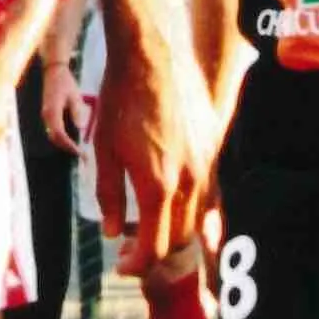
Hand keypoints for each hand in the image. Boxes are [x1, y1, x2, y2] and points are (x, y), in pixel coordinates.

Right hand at [41, 60, 86, 153]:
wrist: (53, 71)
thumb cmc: (64, 81)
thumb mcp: (74, 95)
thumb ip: (77, 111)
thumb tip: (80, 127)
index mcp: (52, 111)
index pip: (59, 134)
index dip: (69, 145)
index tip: (80, 152)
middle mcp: (46, 116)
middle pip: (55, 138)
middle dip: (68, 148)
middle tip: (82, 156)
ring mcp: (46, 116)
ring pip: (53, 135)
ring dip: (65, 144)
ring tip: (79, 151)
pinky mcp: (48, 115)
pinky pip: (54, 130)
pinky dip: (62, 138)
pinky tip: (73, 140)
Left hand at [93, 23, 210, 277]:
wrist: (153, 54)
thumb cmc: (121, 98)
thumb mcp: (104, 149)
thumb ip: (109, 195)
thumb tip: (111, 231)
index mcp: (158, 185)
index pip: (155, 246)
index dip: (137, 262)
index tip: (122, 265)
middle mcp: (189, 180)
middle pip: (180, 238)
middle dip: (158, 254)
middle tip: (135, 253)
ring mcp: (206, 164)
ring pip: (200, 218)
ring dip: (179, 234)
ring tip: (156, 234)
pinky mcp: (214, 147)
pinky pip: (211, 192)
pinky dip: (198, 211)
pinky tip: (187, 215)